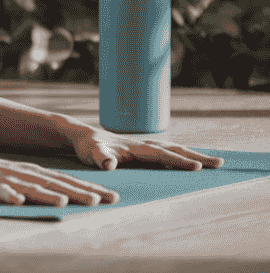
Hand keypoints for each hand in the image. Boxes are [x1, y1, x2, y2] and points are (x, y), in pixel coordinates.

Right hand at [0, 148, 119, 205]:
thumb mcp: (24, 179)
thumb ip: (43, 187)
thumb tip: (68, 197)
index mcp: (37, 173)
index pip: (69, 181)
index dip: (90, 188)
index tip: (113, 197)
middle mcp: (27, 174)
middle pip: (56, 184)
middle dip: (78, 192)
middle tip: (101, 200)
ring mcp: (8, 179)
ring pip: (31, 188)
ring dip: (47, 195)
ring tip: (63, 202)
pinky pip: (0, 192)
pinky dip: (9, 196)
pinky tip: (17, 201)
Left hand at [69, 127, 224, 171]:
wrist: (83, 136)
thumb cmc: (87, 147)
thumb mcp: (90, 154)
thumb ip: (100, 158)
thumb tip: (109, 164)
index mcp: (135, 148)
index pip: (161, 155)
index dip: (178, 161)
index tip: (198, 167)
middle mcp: (143, 145)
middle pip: (175, 149)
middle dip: (197, 156)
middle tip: (220, 163)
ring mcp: (144, 146)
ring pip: (174, 149)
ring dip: (193, 154)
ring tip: (214, 161)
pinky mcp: (143, 150)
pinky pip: (168, 152)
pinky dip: (182, 155)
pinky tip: (190, 160)